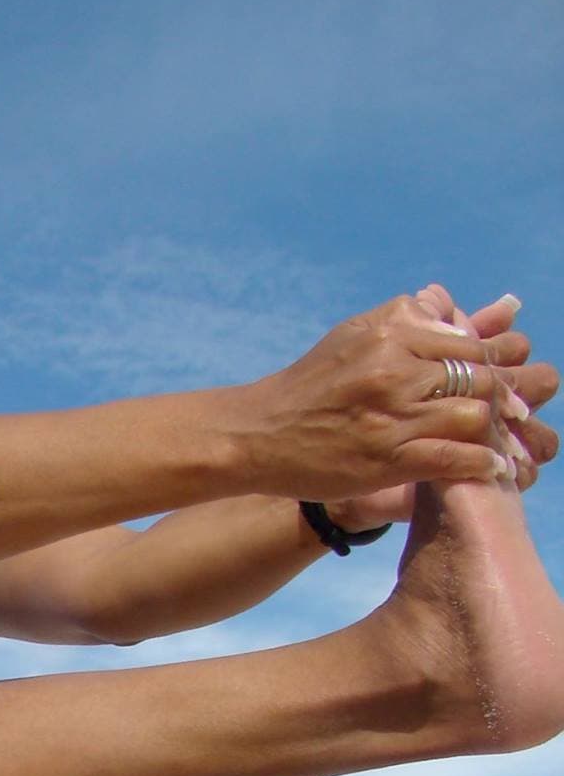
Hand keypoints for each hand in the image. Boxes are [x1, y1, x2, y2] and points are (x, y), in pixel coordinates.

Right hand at [242, 291, 556, 501]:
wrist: (257, 433)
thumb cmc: (310, 385)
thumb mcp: (355, 335)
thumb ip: (409, 319)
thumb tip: (458, 306)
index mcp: (389, 331)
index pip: (467, 343)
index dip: (494, 363)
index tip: (501, 381)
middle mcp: (393, 368)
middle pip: (478, 377)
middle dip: (504, 398)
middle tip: (518, 416)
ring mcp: (390, 415)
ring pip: (474, 416)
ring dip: (497, 433)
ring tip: (506, 444)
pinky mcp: (386, 458)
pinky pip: (454, 458)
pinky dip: (482, 464)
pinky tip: (492, 469)